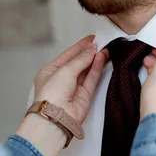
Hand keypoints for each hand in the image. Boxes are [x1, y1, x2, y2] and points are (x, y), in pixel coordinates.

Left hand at [17, 36, 107, 155]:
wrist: (56, 117)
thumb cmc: (52, 94)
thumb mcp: (64, 70)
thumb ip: (81, 59)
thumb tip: (92, 49)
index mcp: (50, 72)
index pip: (67, 56)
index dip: (79, 46)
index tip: (91, 38)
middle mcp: (62, 80)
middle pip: (78, 63)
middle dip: (88, 52)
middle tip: (101, 41)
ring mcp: (73, 89)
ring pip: (87, 71)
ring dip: (95, 59)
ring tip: (105, 48)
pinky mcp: (84, 96)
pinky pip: (92, 79)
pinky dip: (97, 69)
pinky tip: (102, 58)